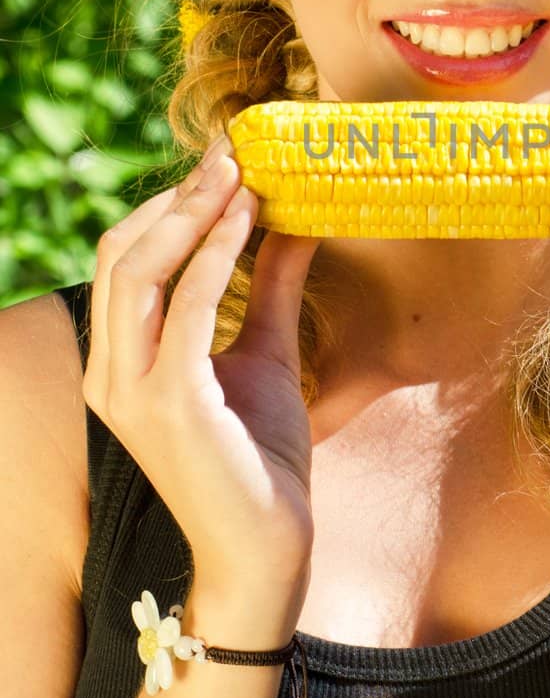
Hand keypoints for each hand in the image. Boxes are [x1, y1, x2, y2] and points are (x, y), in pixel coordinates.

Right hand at [82, 135, 321, 593]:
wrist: (269, 546)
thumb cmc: (262, 458)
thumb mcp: (264, 354)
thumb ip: (266, 290)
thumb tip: (292, 222)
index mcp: (119, 361)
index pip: (125, 259)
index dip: (170, 203)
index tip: (224, 159)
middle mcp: (109, 372)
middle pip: (121, 252)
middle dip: (178, 195)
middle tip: (232, 151)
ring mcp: (130, 389)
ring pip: (138, 268)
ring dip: (192, 211)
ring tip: (239, 171)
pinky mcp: (167, 402)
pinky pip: (185, 304)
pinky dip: (216, 252)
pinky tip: (250, 219)